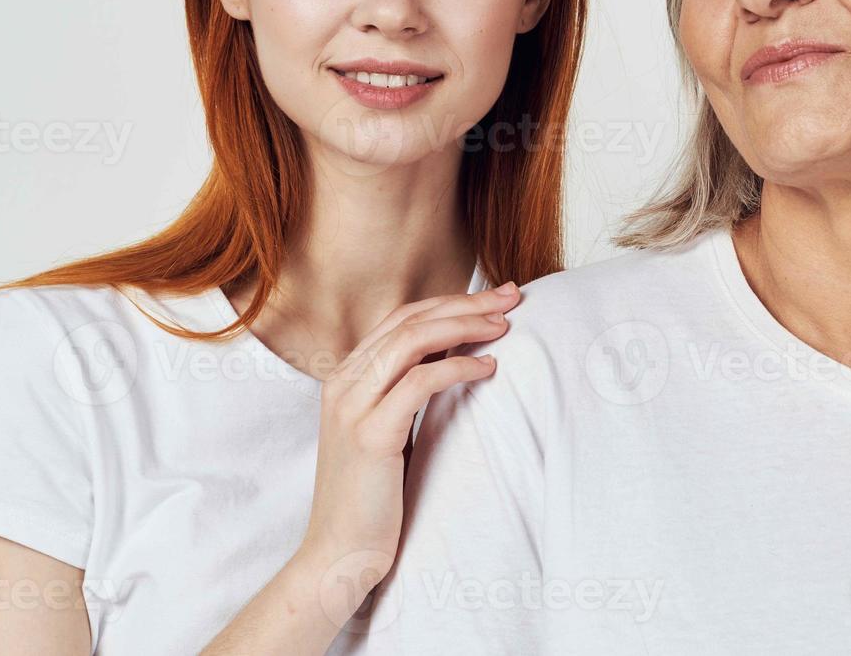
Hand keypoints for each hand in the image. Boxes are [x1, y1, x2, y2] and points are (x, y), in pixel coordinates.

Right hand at [294, 280, 520, 624]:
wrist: (338, 554)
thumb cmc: (372, 495)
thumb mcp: (389, 429)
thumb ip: (406, 389)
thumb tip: (453, 353)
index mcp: (346, 376)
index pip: (402, 317)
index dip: (451, 301)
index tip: (495, 298)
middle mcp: (343, 382)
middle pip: (410, 320)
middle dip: (466, 303)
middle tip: (512, 296)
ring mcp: (352, 406)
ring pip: (413, 340)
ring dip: (465, 326)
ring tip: (505, 327)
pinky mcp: (369, 434)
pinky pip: (419, 382)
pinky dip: (458, 368)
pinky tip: (489, 369)